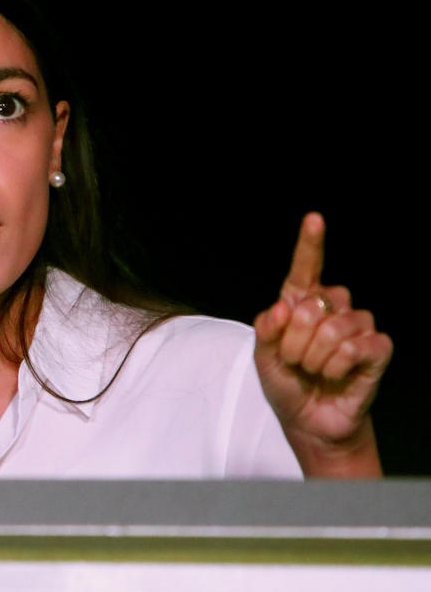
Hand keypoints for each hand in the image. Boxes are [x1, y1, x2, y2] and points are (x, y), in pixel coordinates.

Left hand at [253, 212, 392, 475]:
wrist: (308, 420)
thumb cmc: (286, 383)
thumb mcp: (263, 357)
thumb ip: (266, 330)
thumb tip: (282, 307)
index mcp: (301, 302)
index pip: (306, 268)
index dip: (311, 243)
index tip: (314, 219)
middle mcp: (332, 306)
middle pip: (309, 307)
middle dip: (293, 343)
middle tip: (295, 362)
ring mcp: (358, 325)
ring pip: (332, 329)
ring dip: (313, 358)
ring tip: (314, 371)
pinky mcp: (377, 348)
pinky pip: (353, 348)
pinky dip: (336, 367)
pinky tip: (336, 375)